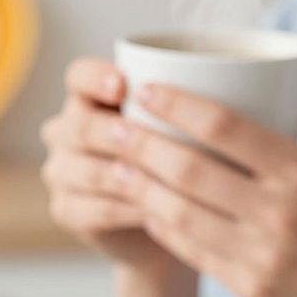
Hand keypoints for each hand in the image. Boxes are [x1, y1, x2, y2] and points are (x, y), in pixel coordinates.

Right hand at [40, 59, 175, 270]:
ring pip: (83, 170)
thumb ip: (187, 108)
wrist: (163, 221)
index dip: (96, 78)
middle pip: (77, 125)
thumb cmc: (177, 162)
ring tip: (153, 179)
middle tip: (140, 136)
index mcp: (89, 98)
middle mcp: (66, 131)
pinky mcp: (66, 210)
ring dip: (120, 174)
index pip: (79, 75)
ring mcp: (61, 171)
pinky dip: (123, 210)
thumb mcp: (182, 129)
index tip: (124, 84)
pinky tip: (152, 211)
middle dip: (110, 132)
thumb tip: (236, 83)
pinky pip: (90, 209)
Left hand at [112, 80, 296, 296]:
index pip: (226, 127)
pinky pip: (192, 251)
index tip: (146, 89)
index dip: (178, 105)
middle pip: (190, 169)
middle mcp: (281, 212)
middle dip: (142, 144)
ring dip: (142, 188)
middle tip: (111, 126)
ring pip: (181, 213)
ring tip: (116, 166)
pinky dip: (164, 227)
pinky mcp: (250, 289)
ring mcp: (262, 254)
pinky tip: (145, 208)